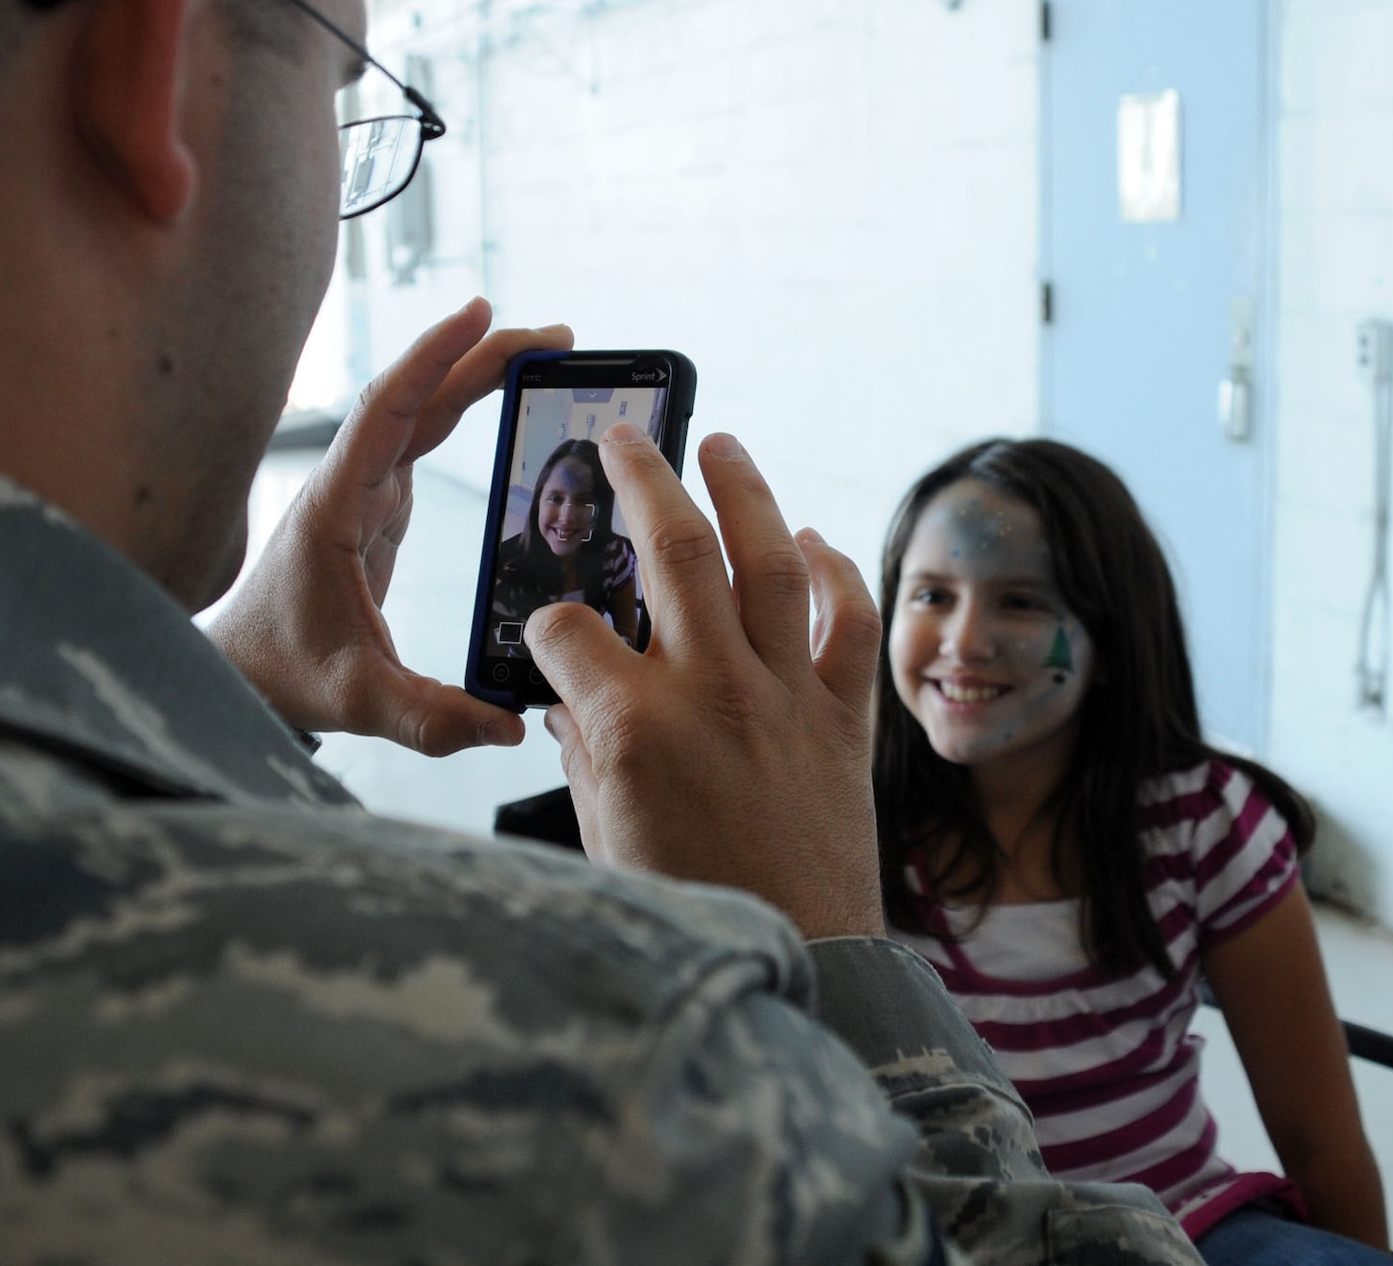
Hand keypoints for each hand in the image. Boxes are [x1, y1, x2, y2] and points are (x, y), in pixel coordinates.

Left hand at [209, 298, 571, 755]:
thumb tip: (508, 724)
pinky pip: (426, 440)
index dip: (435, 358)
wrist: (237, 671)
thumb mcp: (355, 700)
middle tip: (557, 338)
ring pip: (426, 412)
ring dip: (479, 376)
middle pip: (420, 398)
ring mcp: (365, 490)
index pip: (388, 411)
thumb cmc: (282, 672)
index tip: (483, 316)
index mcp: (338, 506)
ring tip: (546, 354)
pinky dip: (466, 411)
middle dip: (484, 358)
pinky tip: (505, 401)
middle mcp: (351, 484)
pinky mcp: (379, 506)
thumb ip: (429, 716)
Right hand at [529, 425, 884, 939]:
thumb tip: (570, 702)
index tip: (547, 632)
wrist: (800, 956)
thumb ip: (582, 753)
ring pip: (767, 561)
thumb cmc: (690, 904)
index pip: (565, 629)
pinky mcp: (843, 716)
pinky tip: (810, 542)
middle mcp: (711, 691)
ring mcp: (785, 696)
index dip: (544, 625)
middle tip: (626, 436)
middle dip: (641, 477)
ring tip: (721, 445)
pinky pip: (847, 622)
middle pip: (672, 549)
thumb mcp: (603, 832)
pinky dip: (834, 573)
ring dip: (744, 492)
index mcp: (632, 727)